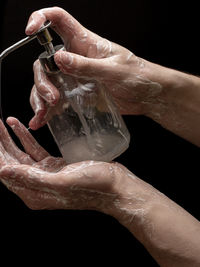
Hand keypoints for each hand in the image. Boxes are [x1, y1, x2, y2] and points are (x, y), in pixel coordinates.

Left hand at [0, 117, 122, 211]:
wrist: (115, 185)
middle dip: (2, 144)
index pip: (7, 173)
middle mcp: (38, 185)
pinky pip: (36, 151)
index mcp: (35, 193)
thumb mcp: (62, 182)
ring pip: (22, 155)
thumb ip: (32, 179)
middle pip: (12, 162)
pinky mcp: (55, 166)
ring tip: (3, 122)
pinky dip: (27, 138)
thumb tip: (4, 172)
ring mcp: (46, 175)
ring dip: (12, 139)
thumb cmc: (93, 186)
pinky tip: (20, 127)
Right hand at [26, 7, 160, 129]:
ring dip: (40, 98)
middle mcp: (76, 58)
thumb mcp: (114, 70)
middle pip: (45, 61)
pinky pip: (58, 99)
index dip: (41, 18)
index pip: (58, 20)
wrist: (148, 96)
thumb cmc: (138, 76)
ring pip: (48, 82)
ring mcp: (76, 77)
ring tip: (43, 115)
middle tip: (52, 99)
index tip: (30, 31)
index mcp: (85, 43)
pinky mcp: (78, 94)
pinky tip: (43, 121)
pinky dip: (48, 110)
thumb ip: (87, 66)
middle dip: (42, 80)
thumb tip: (59, 58)